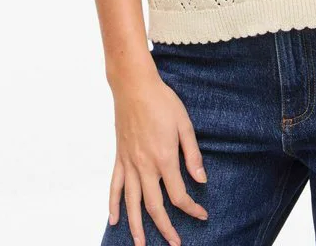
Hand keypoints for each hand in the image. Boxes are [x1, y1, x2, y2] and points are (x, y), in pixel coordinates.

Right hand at [107, 67, 208, 245]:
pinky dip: (113, 205)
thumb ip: (192, 154)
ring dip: (136, 227)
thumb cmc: (162, 101)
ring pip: (132, 203)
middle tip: (175, 243)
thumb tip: (201, 179)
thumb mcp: (184, 124)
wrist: (134, 86)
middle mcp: (145, 166)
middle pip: (154, 206)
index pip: (179, 194)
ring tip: (141, 245)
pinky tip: (114, 220)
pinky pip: (115, 186)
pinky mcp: (119, 157)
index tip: (202, 214)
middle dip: (165, 228)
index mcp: (165, 158)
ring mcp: (129, 163)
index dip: (191, 208)